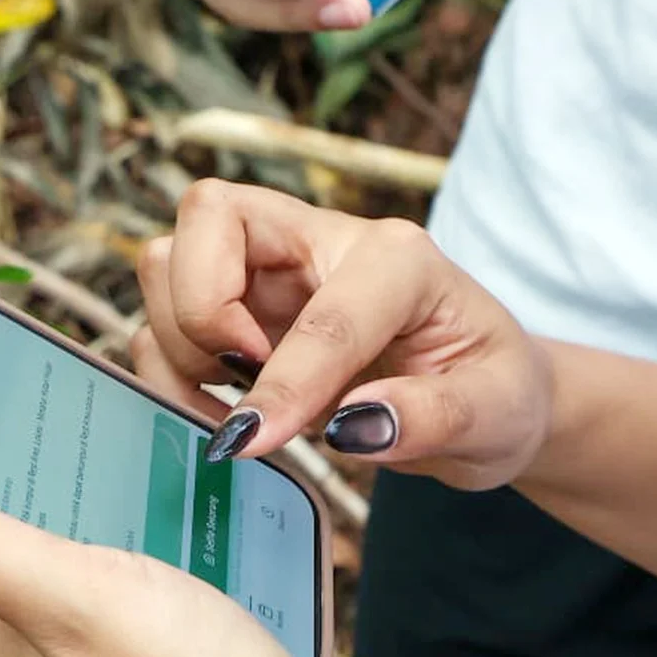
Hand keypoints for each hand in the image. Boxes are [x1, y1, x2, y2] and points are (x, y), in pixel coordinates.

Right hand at [132, 179, 552, 491]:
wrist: (476, 397)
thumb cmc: (492, 393)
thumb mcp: (498, 414)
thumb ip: (435, 418)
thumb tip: (354, 428)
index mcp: (396, 258)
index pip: (323, 311)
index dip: (285, 382)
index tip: (256, 442)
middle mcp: (319, 244)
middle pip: (207, 214)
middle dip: (202, 309)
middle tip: (242, 377)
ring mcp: (267, 272)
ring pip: (166, 262)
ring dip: (179, 341)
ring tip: (236, 404)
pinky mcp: (233, 309)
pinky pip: (159, 322)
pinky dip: (168, 371)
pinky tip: (221, 413)